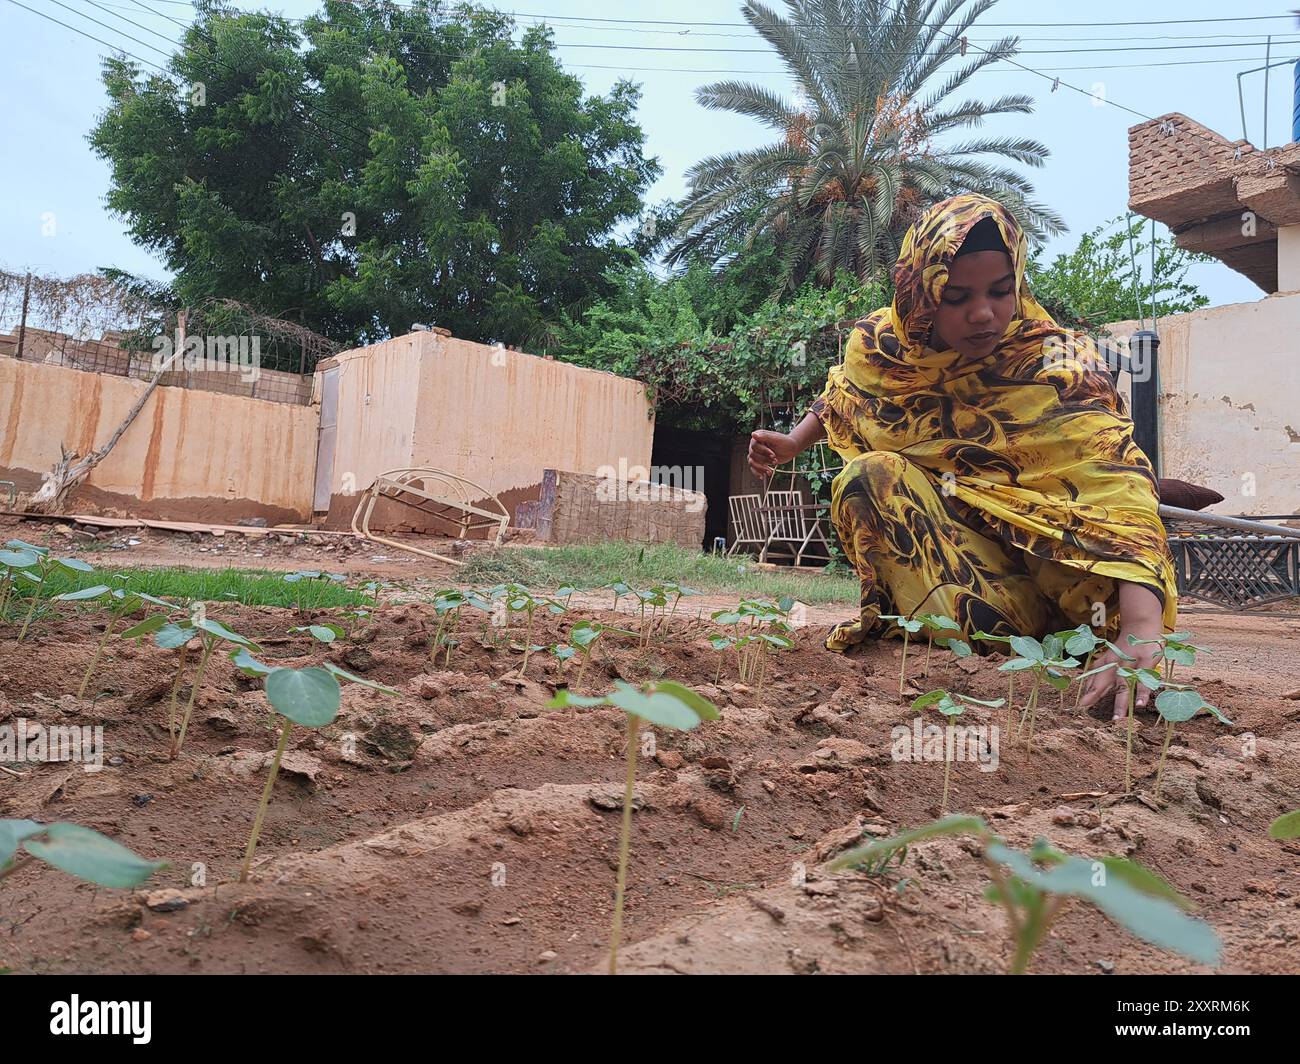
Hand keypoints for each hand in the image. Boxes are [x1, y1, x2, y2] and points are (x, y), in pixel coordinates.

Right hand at [748, 430, 798, 478]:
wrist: (791, 449)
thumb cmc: (785, 442)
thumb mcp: (776, 439)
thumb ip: (765, 437)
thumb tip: (753, 434)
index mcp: (758, 436)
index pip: (755, 446)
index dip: (763, 452)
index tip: (774, 455)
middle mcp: (755, 444)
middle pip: (753, 455)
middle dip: (764, 460)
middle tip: (775, 461)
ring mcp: (756, 453)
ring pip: (752, 462)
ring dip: (761, 468)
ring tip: (770, 471)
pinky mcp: (759, 460)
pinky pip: (753, 467)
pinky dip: (757, 473)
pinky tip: (762, 476)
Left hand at [1078, 583, 1165, 721]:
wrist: (1142, 625)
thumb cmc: (1125, 646)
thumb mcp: (1109, 657)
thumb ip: (1099, 672)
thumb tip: (1086, 689)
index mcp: (1106, 662)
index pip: (1095, 679)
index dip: (1089, 693)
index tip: (1080, 707)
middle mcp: (1116, 663)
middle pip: (1105, 682)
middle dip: (1097, 697)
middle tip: (1088, 711)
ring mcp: (1131, 662)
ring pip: (1124, 684)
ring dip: (1121, 701)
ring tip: (1118, 718)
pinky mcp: (1147, 661)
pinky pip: (1144, 679)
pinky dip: (1142, 692)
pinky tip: (1139, 704)